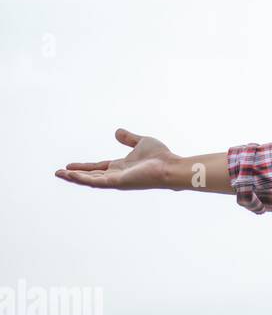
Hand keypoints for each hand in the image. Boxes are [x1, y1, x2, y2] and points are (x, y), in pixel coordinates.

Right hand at [55, 129, 178, 189]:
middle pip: (91, 176)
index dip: (83, 167)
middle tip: (58, 172)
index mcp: (121, 167)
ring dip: (75, 178)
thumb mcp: (141, 142)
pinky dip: (83, 179)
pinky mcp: (118, 182)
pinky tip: (71, 175)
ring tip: (60, 174)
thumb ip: (129, 138)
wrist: (170, 166)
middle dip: (74, 175)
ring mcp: (117, 180)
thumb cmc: (161, 156)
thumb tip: (117, 132)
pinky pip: (96, 181)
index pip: (98, 168)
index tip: (69, 165)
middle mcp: (117, 175)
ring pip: (91, 181)